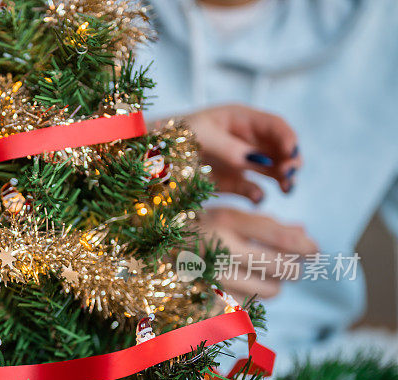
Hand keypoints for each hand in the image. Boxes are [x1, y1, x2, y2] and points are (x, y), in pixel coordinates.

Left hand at [179, 104, 301, 202]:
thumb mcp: (199, 137)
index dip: (287, 137)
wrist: (148, 161)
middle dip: (289, 160)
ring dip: (283, 179)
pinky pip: (253, 191)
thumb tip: (260, 160)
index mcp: (239, 119)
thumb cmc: (171, 139)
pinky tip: (257, 200)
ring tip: (287, 189)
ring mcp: (240, 163)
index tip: (292, 153)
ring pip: (272, 170)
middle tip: (291, 174)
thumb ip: (229, 148)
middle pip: (279, 148)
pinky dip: (258, 196)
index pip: (273, 125)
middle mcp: (245, 140)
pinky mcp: (232, 184)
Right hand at [198, 208, 317, 299]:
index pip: (280, 238)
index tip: (315, 250)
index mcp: (226, 222)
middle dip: (293, 268)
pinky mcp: (210, 300)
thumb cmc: (199, 227)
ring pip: (270, 291)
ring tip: (263, 275)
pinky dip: (254, 297)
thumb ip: (268, 224)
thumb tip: (304, 235)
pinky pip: (252, 305)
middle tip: (290, 264)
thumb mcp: (230, 215)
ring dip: (275, 284)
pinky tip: (245, 286)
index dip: (305, 246)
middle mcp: (220, 251)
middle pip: (281, 269)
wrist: (154, 248)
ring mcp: (214, 279)